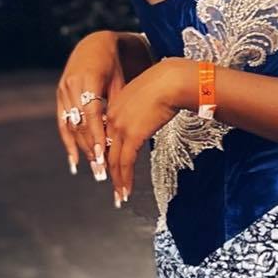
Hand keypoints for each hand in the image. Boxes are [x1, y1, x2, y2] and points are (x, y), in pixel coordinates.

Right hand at [56, 31, 124, 180]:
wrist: (95, 44)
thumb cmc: (114, 64)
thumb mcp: (119, 83)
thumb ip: (115, 107)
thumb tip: (118, 136)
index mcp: (88, 79)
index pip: (92, 114)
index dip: (97, 135)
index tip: (103, 155)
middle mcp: (71, 85)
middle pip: (79, 123)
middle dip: (90, 148)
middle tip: (101, 170)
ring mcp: (63, 90)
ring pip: (71, 126)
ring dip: (81, 149)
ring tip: (93, 168)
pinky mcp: (60, 95)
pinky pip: (62, 123)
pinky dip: (68, 142)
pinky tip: (74, 160)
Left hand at [105, 58, 192, 205]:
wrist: (171, 81)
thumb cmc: (165, 84)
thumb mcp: (146, 97)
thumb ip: (141, 110)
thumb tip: (148, 117)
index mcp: (114, 107)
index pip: (107, 138)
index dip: (108, 156)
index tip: (110, 169)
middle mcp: (112, 118)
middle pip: (106, 152)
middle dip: (110, 174)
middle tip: (113, 189)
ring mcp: (120, 127)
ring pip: (113, 161)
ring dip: (118, 181)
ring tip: (120, 196)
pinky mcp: (131, 135)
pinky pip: (124, 162)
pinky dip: (125, 179)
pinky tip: (127, 190)